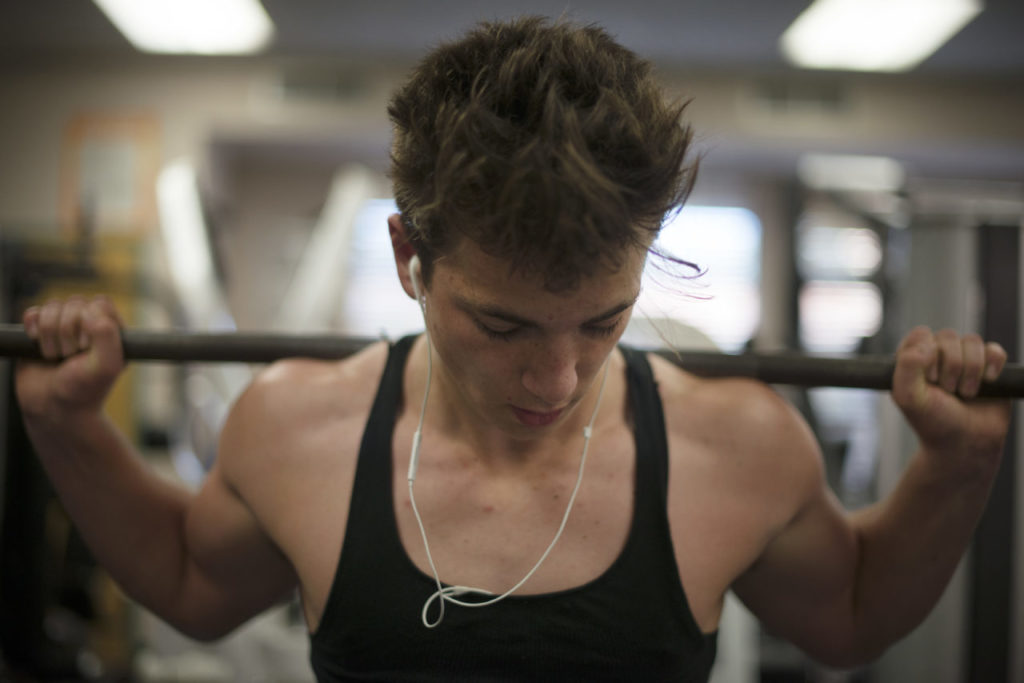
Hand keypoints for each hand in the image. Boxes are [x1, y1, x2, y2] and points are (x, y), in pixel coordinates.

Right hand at [16, 296, 125, 418]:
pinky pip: (34, 313)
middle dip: (68, 332)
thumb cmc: (84, 390)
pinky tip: (38, 345)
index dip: (89, 322)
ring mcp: (64, 327)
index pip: (99, 304)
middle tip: (70, 357)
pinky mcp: (40, 332)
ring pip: (53, 306)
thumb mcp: (106, 366)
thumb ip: (107, 336)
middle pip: (74, 303)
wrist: (52, 409)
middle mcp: (89, 325)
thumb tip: (90, 311)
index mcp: (112, 330)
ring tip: (56, 357)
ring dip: (50, 334)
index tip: (86, 348)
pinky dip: (32, 328)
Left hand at [891, 326, 1010, 469]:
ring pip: (973, 341)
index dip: (927, 354)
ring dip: (971, 370)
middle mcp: (938, 355)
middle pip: (948, 336)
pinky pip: (995, 350)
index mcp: (913, 358)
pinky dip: (992, 366)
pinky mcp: (989, 367)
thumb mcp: (909, 397)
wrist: (966, 444)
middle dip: (951, 367)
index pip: (921, 335)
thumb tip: (927, 342)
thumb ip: (907, 366)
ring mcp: (965, 359)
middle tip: (948, 392)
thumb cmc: (933, 422)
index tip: (929, 380)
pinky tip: (987, 383)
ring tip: (966, 393)